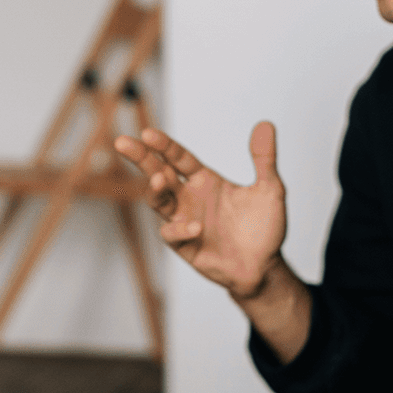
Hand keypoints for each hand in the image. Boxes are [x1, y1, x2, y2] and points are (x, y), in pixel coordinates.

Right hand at [113, 124, 286, 299]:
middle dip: (140, 158)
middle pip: (158, 173)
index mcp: (206, 181)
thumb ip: (264, 159)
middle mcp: (190, 199)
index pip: (179, 158)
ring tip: (159, 179)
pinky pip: (172, 234)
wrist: (266, 268)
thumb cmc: (265, 229)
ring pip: (158, 202)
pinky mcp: (185, 246)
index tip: (148, 133)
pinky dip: (180, 229)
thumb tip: (266, 124)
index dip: (164, 146)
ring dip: (155, 190)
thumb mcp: (270, 190)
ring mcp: (185, 222)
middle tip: (122, 142)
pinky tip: (196, 227)